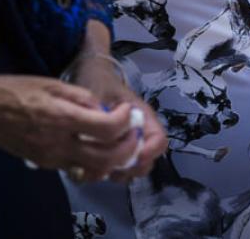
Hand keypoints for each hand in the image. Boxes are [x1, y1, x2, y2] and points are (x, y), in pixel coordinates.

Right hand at [0, 75, 142, 180]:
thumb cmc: (18, 91)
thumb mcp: (53, 84)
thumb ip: (83, 98)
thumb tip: (105, 110)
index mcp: (63, 118)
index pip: (108, 129)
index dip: (125, 121)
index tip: (128, 111)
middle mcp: (59, 144)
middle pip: (107, 157)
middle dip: (128, 146)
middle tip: (133, 132)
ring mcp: (52, 158)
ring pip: (94, 169)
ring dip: (114, 159)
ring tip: (121, 142)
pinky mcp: (45, 164)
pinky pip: (78, 169)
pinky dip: (95, 163)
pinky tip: (98, 148)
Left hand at [66, 54, 167, 181]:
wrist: (90, 76)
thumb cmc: (99, 82)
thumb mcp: (102, 93)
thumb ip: (105, 114)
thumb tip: (106, 136)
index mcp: (143, 118)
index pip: (159, 141)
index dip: (150, 151)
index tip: (133, 155)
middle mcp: (139, 134)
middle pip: (147, 161)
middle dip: (132, 168)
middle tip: (112, 166)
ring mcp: (126, 144)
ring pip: (132, 170)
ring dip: (118, 173)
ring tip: (100, 168)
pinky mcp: (113, 151)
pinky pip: (116, 170)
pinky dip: (106, 173)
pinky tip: (90, 168)